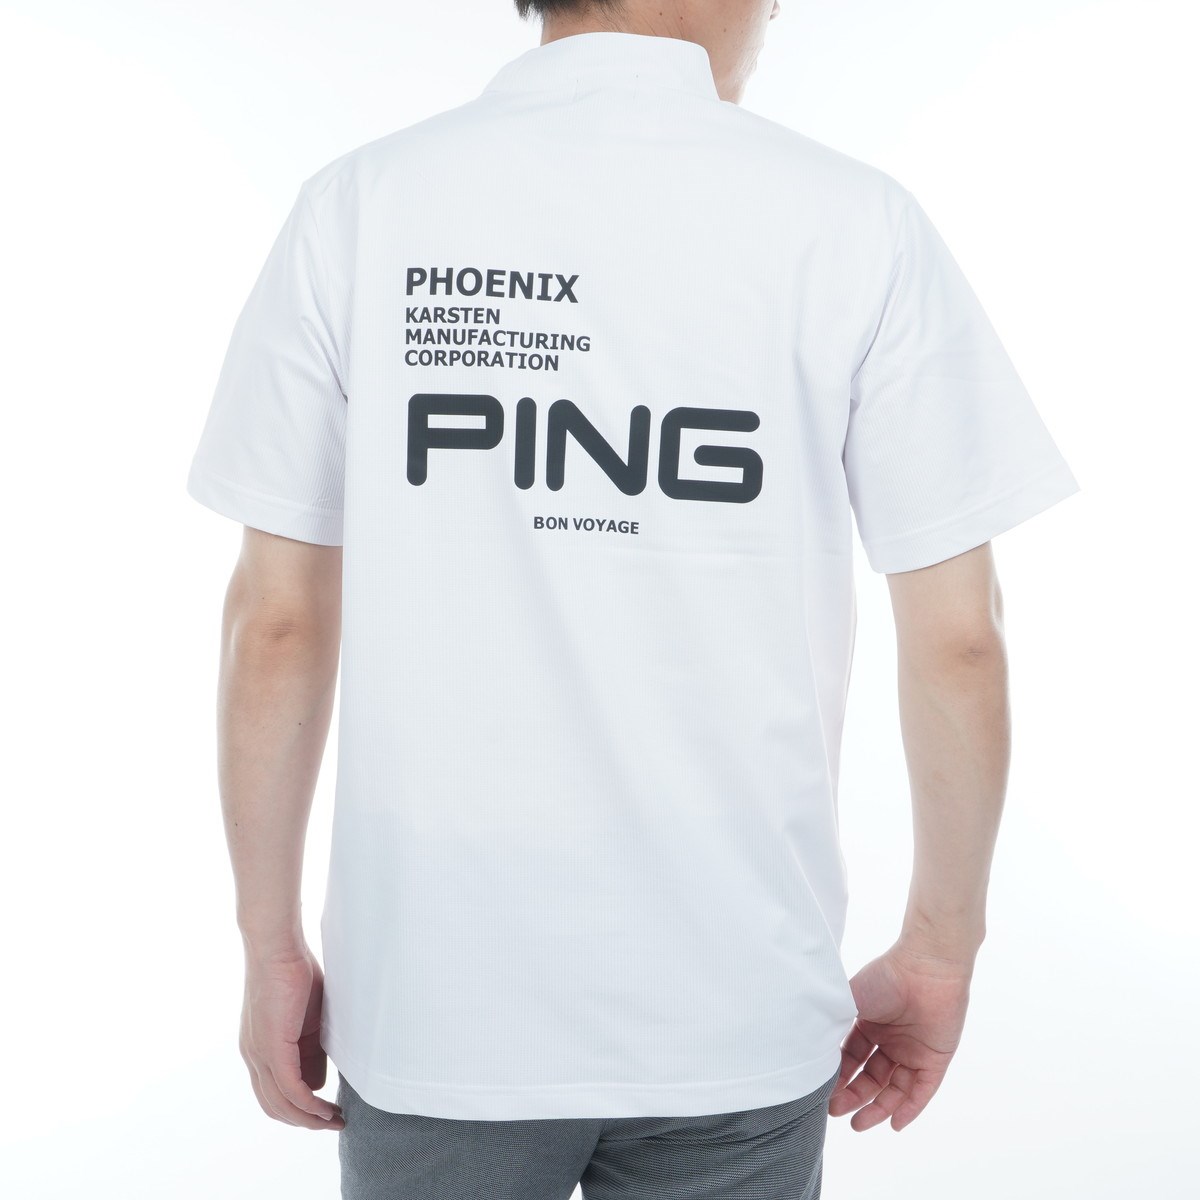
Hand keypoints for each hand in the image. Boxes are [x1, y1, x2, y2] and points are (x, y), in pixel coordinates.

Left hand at [239, 943, 344, 1129]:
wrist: (278, 947)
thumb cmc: (296, 972)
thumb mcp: (309, 1018)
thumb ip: (312, 1048)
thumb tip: (320, 1077)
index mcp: (259, 1049)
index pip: (274, 1093)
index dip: (299, 1109)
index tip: (326, 1113)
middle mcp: (253, 1057)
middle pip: (274, 1106)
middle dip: (305, 1121)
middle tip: (334, 1122)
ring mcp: (259, 1054)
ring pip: (281, 1103)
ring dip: (309, 1118)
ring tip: (334, 1120)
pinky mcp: (271, 1048)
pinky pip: (290, 1088)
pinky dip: (309, 1104)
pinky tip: (325, 1108)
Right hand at [827, 941, 972, 1131]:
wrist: (926, 967)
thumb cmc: (885, 978)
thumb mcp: (850, 1000)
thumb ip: (832, 1023)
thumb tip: (805, 1047)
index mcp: (869, 1024)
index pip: (851, 1059)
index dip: (838, 1077)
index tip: (823, 1093)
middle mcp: (891, 1040)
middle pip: (871, 1077)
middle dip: (854, 1096)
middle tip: (836, 1112)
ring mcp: (913, 1051)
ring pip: (894, 1088)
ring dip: (878, 1108)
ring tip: (859, 1124)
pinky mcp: (936, 1059)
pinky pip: (922, 1090)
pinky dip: (909, 1108)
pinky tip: (894, 1123)